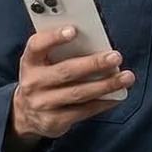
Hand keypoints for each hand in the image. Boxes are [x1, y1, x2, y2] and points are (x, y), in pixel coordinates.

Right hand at [8, 25, 135, 143]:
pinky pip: (83, 111)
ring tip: (126, 77)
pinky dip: (103, 103)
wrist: (25, 115)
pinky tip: (117, 95)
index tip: (74, 30)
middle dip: (93, 64)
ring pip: (78, 93)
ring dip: (105, 85)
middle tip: (115, 57)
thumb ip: (60, 52)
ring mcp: (42, 104)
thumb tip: (96, 44)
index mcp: (30, 61)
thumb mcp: (42, 63)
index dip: (54, 37)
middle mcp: (33, 83)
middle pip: (65, 71)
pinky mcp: (54, 121)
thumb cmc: (42, 80)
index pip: (37, 45)